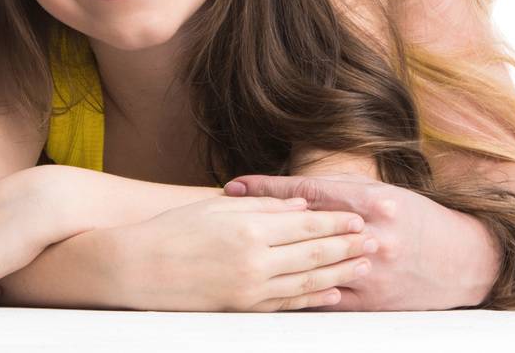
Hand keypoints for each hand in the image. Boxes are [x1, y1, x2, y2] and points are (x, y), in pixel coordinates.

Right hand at [112, 195, 371, 311]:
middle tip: (375, 241)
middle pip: (314, 252)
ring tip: (363, 265)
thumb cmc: (172, 230)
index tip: (359, 217)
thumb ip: (262, 207)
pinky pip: (288, 303)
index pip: (305, 223)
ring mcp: (251, 287)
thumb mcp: (215, 208)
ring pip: (308, 280)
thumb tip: (299, 206)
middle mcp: (255, 259)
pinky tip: (332, 293)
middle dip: (347, 245)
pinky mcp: (244, 307)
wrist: (139, 268)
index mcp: (248, 228)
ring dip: (339, 272)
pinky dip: (314, 298)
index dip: (335, 220)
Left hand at [224, 173, 498, 308]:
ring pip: (308, 268)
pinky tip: (265, 289)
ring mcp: (368, 273)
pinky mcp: (369, 302)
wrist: (462, 259)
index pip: (305, 193)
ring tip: (237, 256)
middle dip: (259, 226)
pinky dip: (294, 293)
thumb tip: (284, 191)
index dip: (266, 189)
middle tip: (223, 222)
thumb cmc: (414, 218)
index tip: (233, 186)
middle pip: (301, 231)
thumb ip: (332, 193)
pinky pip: (323, 299)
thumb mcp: (376, 193)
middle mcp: (367, 236)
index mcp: (368, 203)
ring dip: (272, 263)